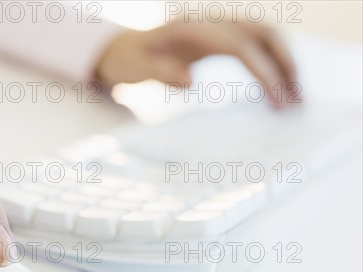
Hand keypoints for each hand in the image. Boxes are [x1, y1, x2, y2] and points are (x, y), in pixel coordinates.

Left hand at [95, 19, 297, 106]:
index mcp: (192, 28)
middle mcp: (211, 21)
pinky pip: (256, 44)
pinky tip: (279, 85)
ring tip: (296, 96)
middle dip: (285, 64)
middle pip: (263, 33)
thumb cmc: (129, 60)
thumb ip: (161, 73)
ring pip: (265, 35)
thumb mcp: (137, 68)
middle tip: (297, 100)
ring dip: (285, 62)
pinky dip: (273, 62)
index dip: (263, 71)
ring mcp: (219, 25)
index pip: (240, 46)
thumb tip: (190, 82)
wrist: (124, 48)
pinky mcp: (221, 36)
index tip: (277, 100)